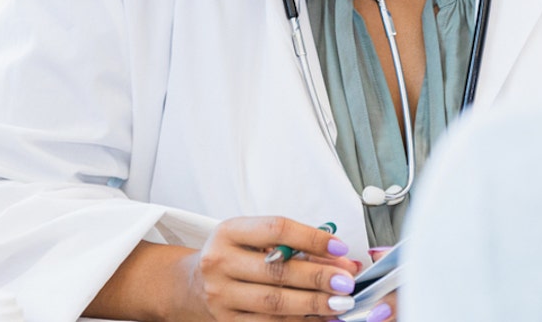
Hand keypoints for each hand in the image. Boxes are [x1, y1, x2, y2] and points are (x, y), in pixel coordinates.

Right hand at [187, 216, 358, 320]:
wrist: (194, 284)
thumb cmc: (234, 255)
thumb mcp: (253, 238)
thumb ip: (294, 245)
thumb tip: (341, 258)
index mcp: (228, 232)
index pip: (276, 230)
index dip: (312, 238)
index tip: (340, 248)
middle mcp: (220, 262)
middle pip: (277, 270)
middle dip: (319, 277)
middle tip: (347, 281)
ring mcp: (221, 296)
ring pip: (275, 302)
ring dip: (314, 303)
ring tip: (341, 303)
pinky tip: (320, 318)